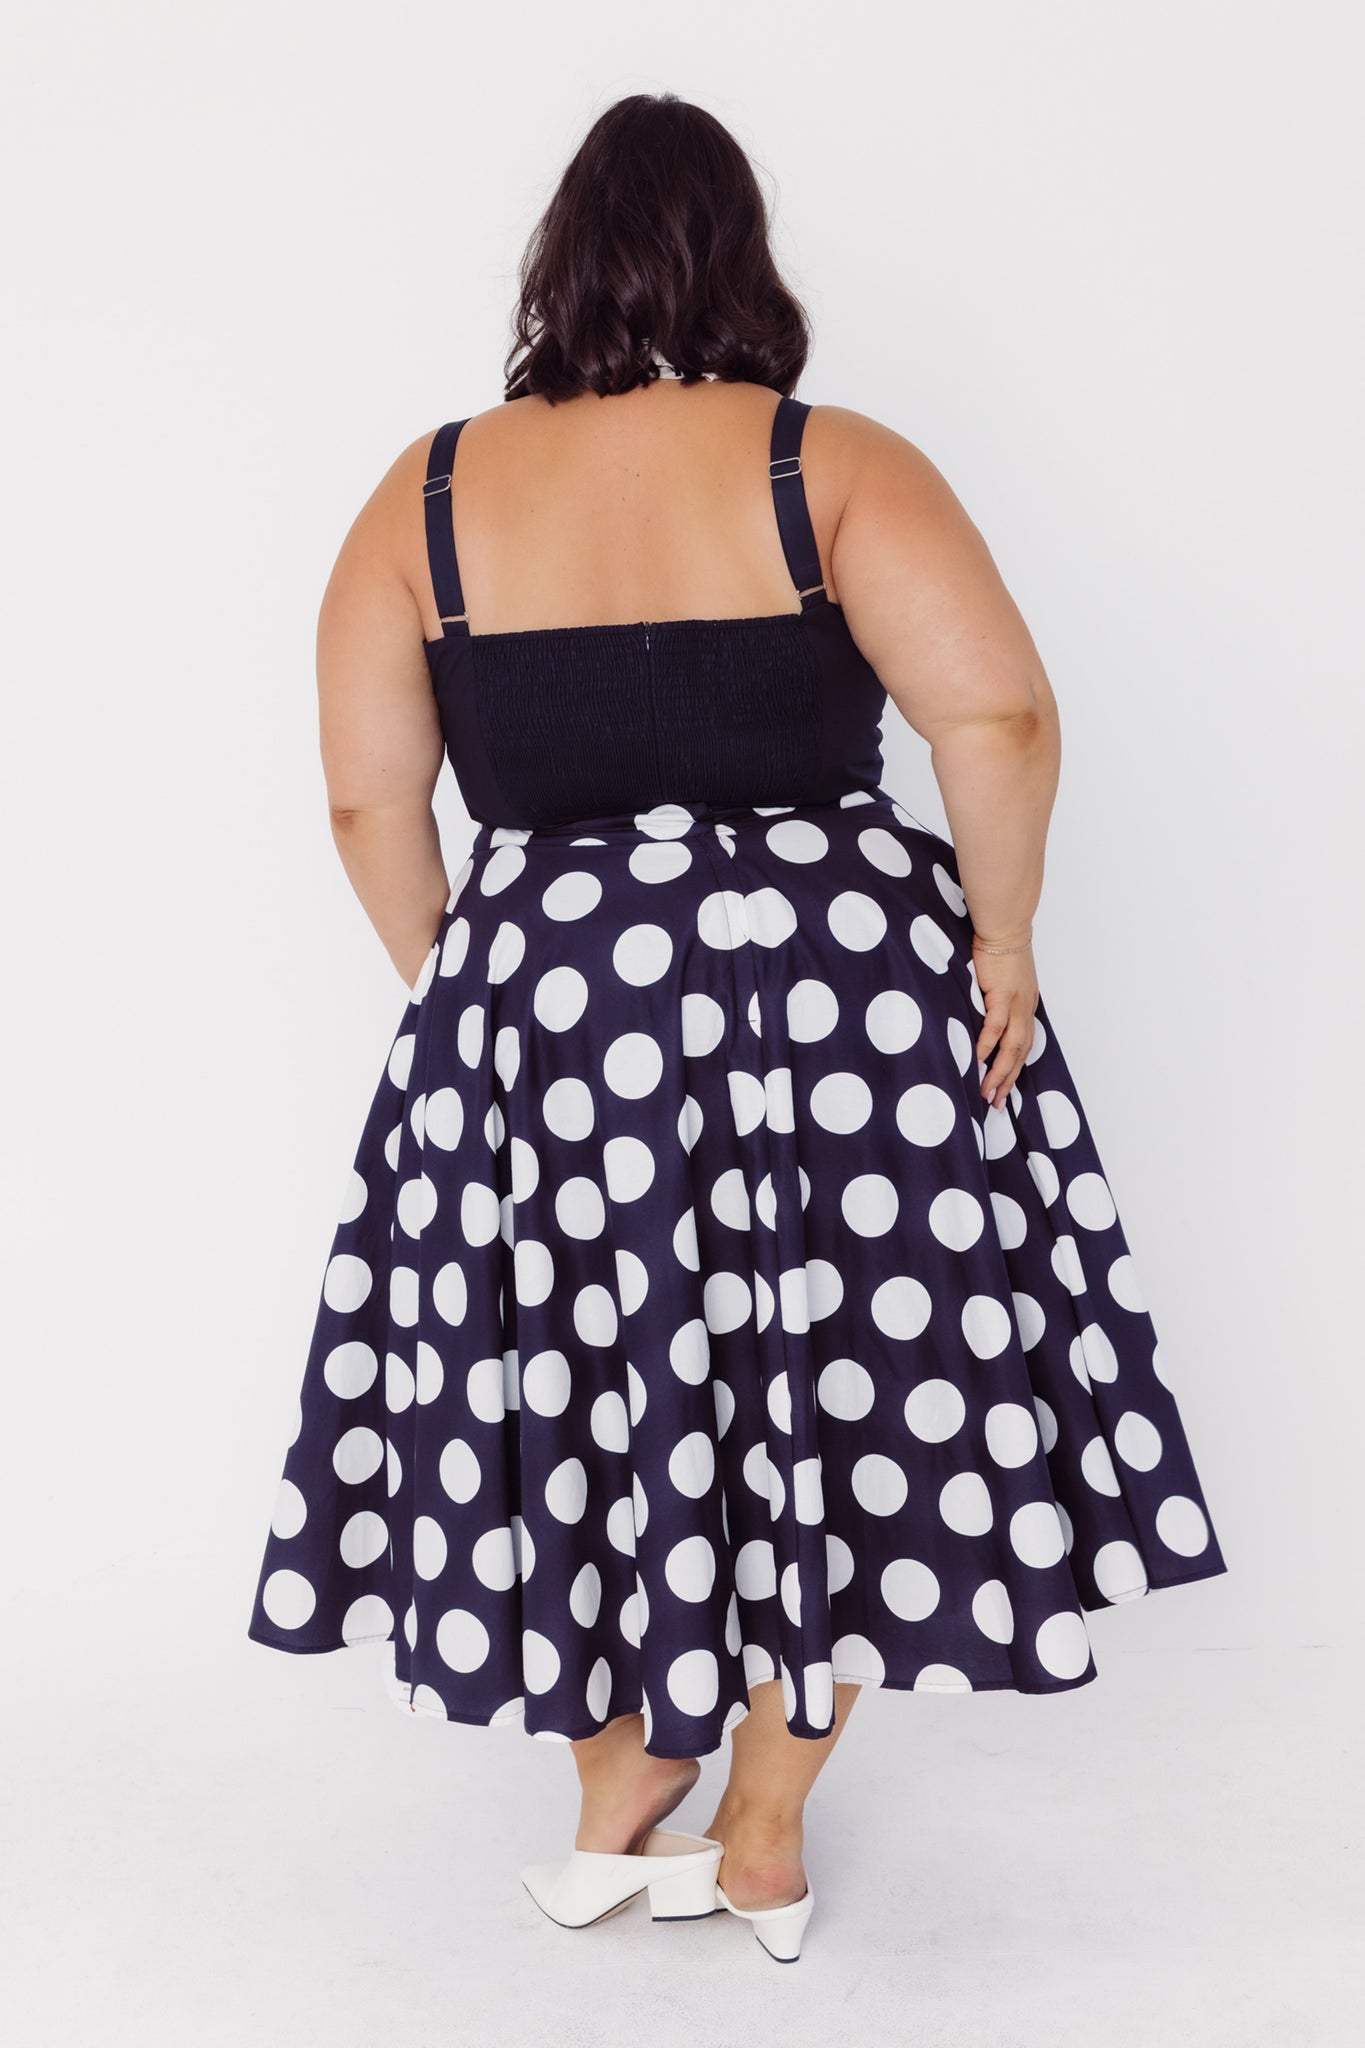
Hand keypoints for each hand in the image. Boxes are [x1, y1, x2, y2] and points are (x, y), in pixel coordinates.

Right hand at [972, 941, 1038, 1110]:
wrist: (1004, 928)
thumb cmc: (1000, 952)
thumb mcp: (1003, 982)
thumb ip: (997, 1002)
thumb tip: (983, 1021)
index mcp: (1026, 1008)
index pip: (1023, 1047)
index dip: (1014, 1072)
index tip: (1003, 1092)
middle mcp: (1025, 1009)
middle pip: (1020, 1054)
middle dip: (1007, 1082)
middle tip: (995, 1104)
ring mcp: (1015, 1003)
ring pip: (1011, 1046)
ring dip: (999, 1071)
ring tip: (987, 1091)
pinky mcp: (1001, 994)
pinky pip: (995, 1025)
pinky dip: (988, 1044)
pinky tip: (978, 1059)